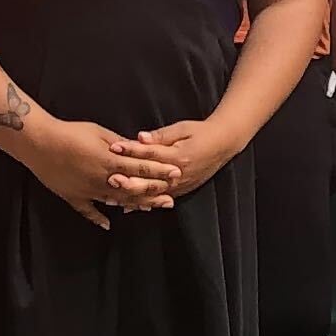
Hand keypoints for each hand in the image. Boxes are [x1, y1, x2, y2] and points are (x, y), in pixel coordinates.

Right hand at [18, 114, 166, 228]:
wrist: (39, 143)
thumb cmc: (70, 133)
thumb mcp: (99, 132)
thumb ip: (120, 143)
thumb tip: (138, 148)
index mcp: (109, 161)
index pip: (141, 168)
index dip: (159, 172)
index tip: (176, 175)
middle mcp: (102, 180)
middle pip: (133, 189)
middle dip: (153, 194)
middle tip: (170, 201)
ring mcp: (87, 191)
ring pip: (115, 202)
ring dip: (133, 206)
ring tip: (149, 210)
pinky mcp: (72, 196)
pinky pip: (87, 210)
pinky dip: (97, 218)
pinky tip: (108, 224)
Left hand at [121, 118, 236, 200]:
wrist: (224, 144)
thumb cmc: (202, 132)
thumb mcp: (182, 128)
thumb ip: (161, 135)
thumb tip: (141, 138)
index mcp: (179, 156)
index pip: (151, 153)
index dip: (131, 150)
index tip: (115, 147)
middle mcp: (179, 174)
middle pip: (150, 179)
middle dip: (129, 179)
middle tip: (111, 177)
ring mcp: (180, 185)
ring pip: (153, 194)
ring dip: (133, 195)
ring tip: (113, 197)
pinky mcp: (181, 191)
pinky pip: (159, 200)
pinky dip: (144, 203)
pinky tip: (127, 206)